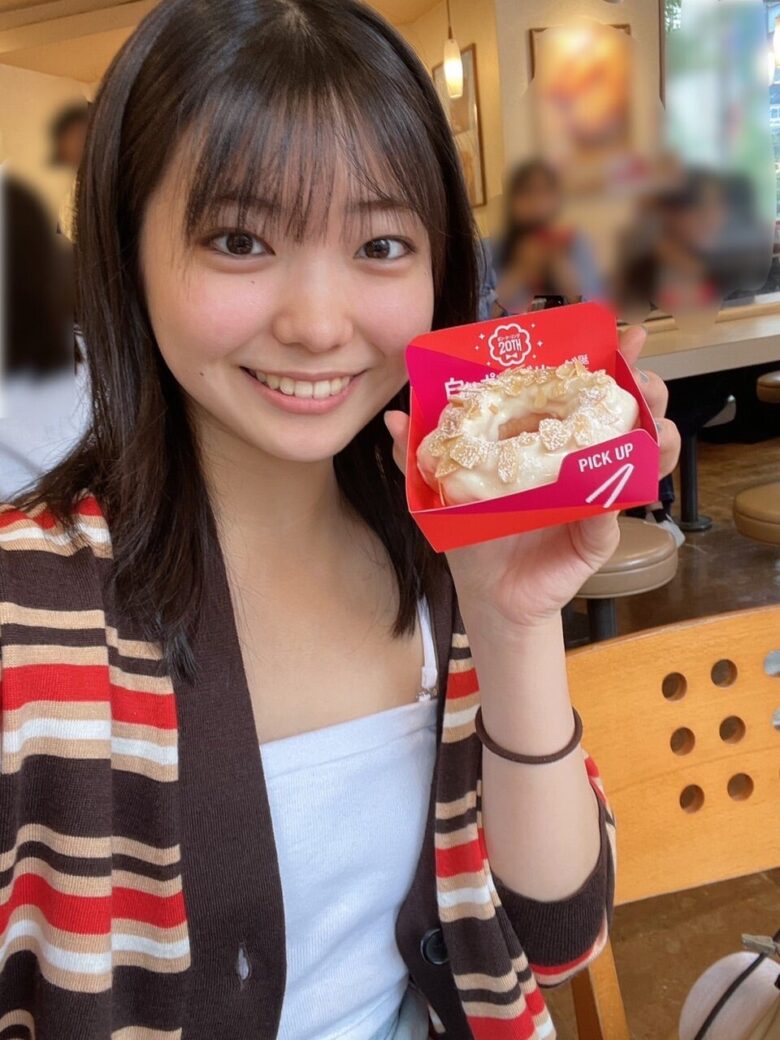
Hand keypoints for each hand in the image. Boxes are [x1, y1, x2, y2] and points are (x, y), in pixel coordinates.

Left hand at [385, 326, 680, 631]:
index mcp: (548, 441)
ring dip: (660, 431)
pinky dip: (637, 485)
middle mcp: (580, 460)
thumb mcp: (445, 489)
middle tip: (642, 380)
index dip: (608, 362)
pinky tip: (637, 471)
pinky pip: (624, 506)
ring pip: (644, 452)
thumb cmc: (475, 534)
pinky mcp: (601, 530)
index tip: (626, 336)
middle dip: (645, 388)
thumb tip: (395, 419)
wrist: (489, 591)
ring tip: (657, 424)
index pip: (582, 392)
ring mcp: (597, 492)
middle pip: (626, 413)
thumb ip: (418, 455)